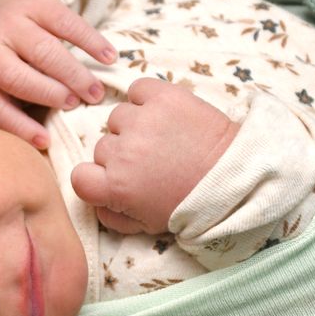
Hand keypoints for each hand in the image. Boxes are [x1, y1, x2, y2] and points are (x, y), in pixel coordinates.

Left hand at [0, 0, 116, 147]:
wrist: (5, 8)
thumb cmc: (11, 62)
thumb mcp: (1, 85)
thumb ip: (17, 107)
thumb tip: (47, 144)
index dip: (18, 126)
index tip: (45, 141)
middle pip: (15, 76)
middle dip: (48, 93)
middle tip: (75, 104)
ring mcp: (10, 22)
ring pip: (41, 50)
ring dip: (72, 73)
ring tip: (94, 91)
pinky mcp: (35, 2)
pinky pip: (66, 22)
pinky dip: (91, 41)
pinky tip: (109, 57)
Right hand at [71, 78, 239, 234]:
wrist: (235, 178)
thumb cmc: (192, 204)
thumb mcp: (146, 225)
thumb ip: (112, 217)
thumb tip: (96, 202)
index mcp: (115, 187)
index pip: (79, 177)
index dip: (94, 177)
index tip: (112, 178)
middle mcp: (122, 152)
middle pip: (103, 147)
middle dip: (122, 155)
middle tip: (151, 162)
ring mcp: (141, 121)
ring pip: (119, 118)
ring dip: (134, 126)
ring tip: (162, 138)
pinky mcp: (162, 97)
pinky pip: (138, 90)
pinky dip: (146, 99)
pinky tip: (162, 114)